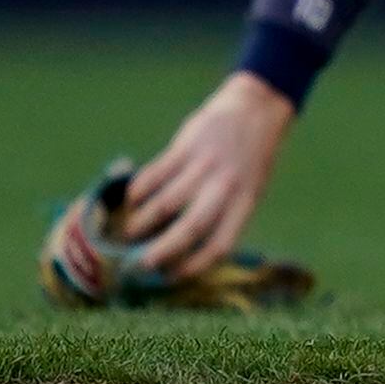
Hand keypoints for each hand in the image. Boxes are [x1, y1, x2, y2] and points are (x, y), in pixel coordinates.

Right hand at [121, 70, 296, 279]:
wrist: (255, 106)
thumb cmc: (250, 157)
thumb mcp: (250, 187)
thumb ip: (224, 213)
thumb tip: (185, 249)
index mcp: (245, 201)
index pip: (220, 244)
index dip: (194, 266)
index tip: (172, 277)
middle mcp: (226, 186)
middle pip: (190, 228)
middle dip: (160, 252)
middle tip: (138, 266)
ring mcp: (205, 164)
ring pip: (164, 203)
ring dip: (141, 223)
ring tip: (129, 233)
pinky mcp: (186, 145)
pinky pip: (154, 175)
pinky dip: (137, 192)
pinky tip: (131, 200)